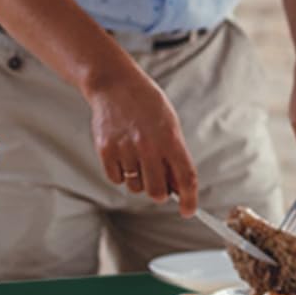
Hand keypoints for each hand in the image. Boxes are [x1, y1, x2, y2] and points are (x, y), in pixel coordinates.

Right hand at [88, 69, 199, 214]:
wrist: (115, 84)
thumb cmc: (146, 103)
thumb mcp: (169, 123)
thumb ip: (175, 154)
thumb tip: (178, 187)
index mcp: (170, 137)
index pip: (185, 177)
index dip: (189, 199)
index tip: (188, 210)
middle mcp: (148, 145)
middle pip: (157, 192)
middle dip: (160, 193)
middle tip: (158, 181)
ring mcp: (125, 148)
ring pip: (135, 187)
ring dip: (139, 180)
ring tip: (137, 157)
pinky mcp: (106, 150)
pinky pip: (116, 179)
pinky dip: (121, 174)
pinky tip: (123, 155)